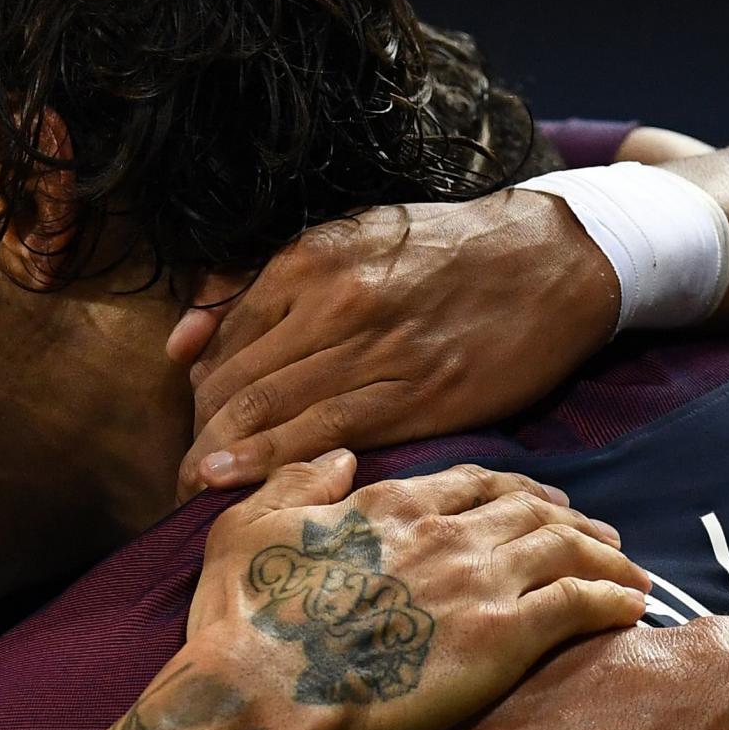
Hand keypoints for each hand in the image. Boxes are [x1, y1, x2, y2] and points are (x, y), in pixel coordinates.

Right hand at [164, 452, 650, 729]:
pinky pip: (582, 605)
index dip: (512, 489)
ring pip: (568, 550)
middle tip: (600, 536)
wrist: (261, 695)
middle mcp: (444, 531)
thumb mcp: (246, 530)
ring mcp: (478, 582)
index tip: (538, 502)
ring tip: (630, 572)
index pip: (470, 483)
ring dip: (606, 555)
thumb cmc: (241, 622)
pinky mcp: (503, 639)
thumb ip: (296, 485)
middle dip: (573, 518)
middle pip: (532, 510)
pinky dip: (613, 599)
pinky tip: (631, 609)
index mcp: (387, 504)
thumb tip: (337, 458)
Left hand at [167, 193, 620, 495]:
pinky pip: (327, 433)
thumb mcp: (347, 240)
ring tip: (191, 489)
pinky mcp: (418, 395)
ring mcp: (376, 350)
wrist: (552, 259)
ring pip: (272, 409)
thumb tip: (182, 342)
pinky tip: (235, 482)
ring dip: (222, 454)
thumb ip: (256, 287)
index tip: (187, 424)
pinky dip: (273, 461)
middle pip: (238, 379)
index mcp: (310, 259)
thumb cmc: (441, 253)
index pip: (224, 335)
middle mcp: (334, 302)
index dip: (197, 389)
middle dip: (200, 432)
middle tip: (176, 474)